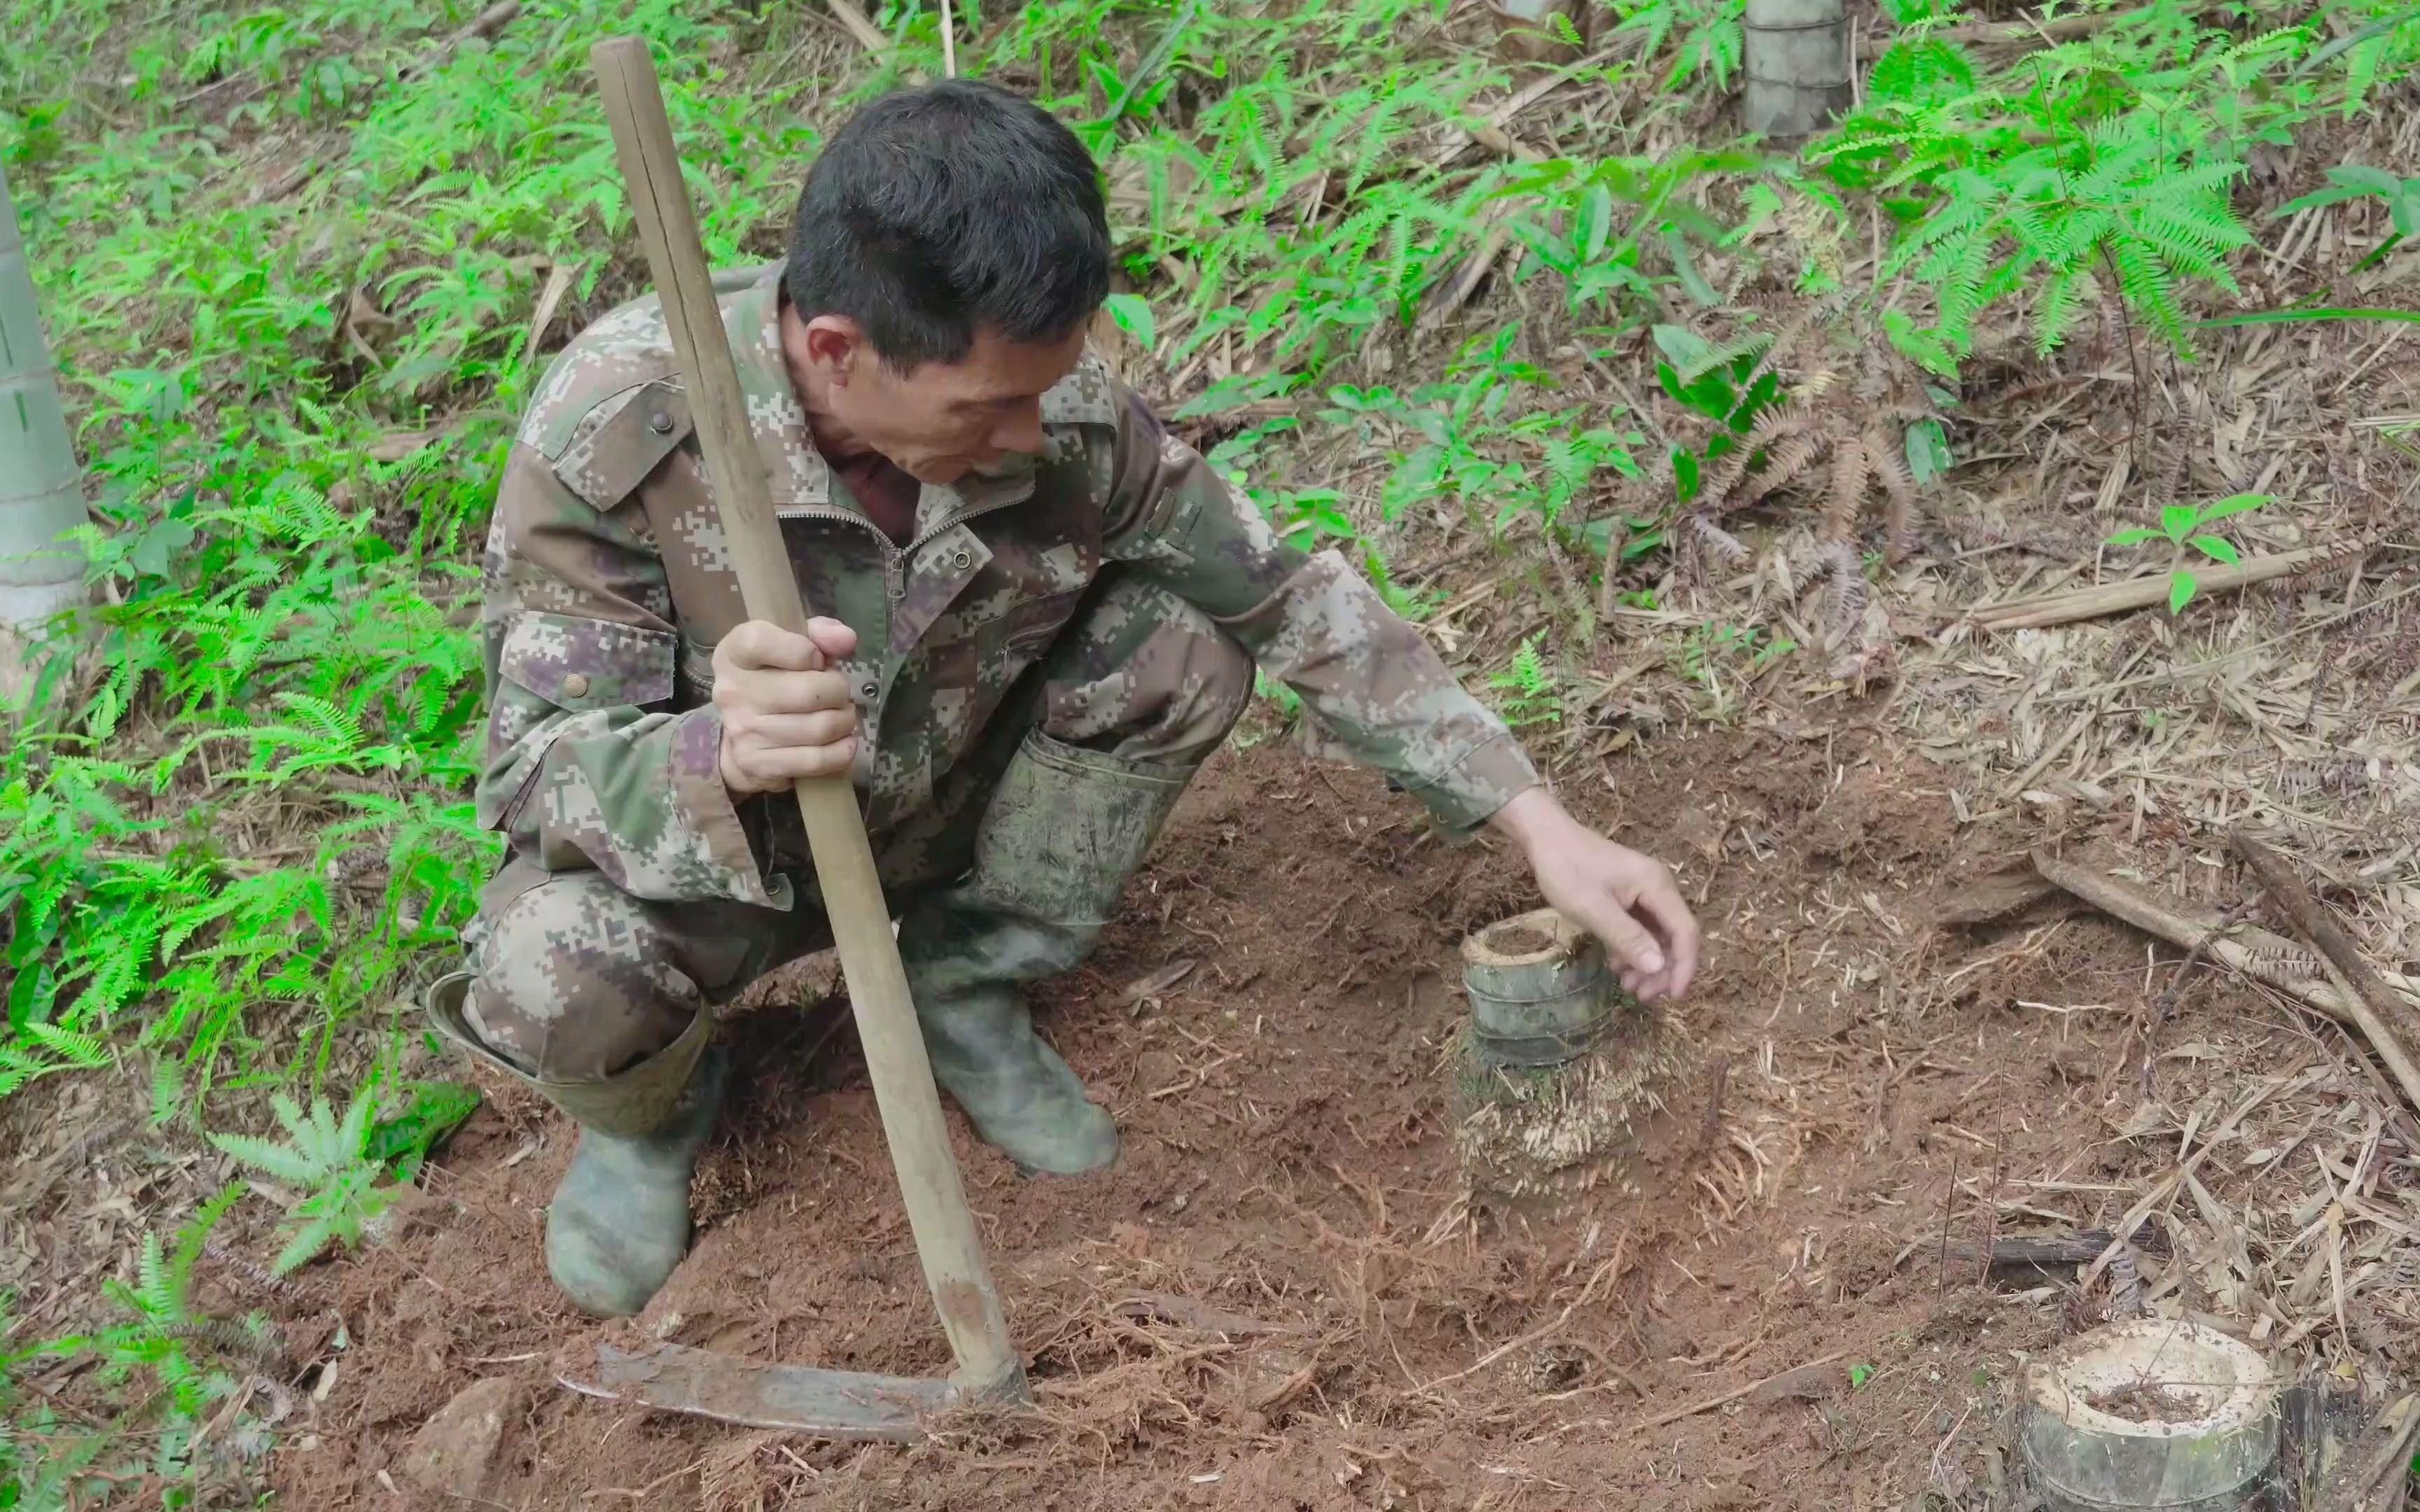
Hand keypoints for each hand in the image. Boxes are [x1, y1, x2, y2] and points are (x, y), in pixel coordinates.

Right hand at [712, 618, 860, 796]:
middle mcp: (732, 692)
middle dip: (838, 691)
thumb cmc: (776, 680)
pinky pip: (816, 760)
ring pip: (820, 727)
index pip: (759, 641)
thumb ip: (819, 632)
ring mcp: (743, 731)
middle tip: (839, 693)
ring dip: (844, 721)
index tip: (817, 659)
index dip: (802, 649)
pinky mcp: (758, 764)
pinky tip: (842, 742)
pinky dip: (841, 752)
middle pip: (809, 691)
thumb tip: (846, 639)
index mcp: (734, 654)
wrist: (745, 735)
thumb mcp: (792, 645)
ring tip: (841, 716)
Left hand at [1488, 787, 1700, 1002]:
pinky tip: (1618, 967)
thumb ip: (1628, 938)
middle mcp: (1659, 888)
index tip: (1672, 996)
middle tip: (1640, 996)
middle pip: (1675, 937)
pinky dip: (1635, 951)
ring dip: (1648, 964)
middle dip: (1663, 970)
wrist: (1546, 838)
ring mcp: (1645, 892)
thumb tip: (1659, 968)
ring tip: (1627, 987)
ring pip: (1659, 937)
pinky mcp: (1631, 897)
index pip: (1685, 932)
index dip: (1684, 967)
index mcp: (1657, 886)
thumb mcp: (1594, 909)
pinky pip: (1643, 930)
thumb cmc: (1567, 870)